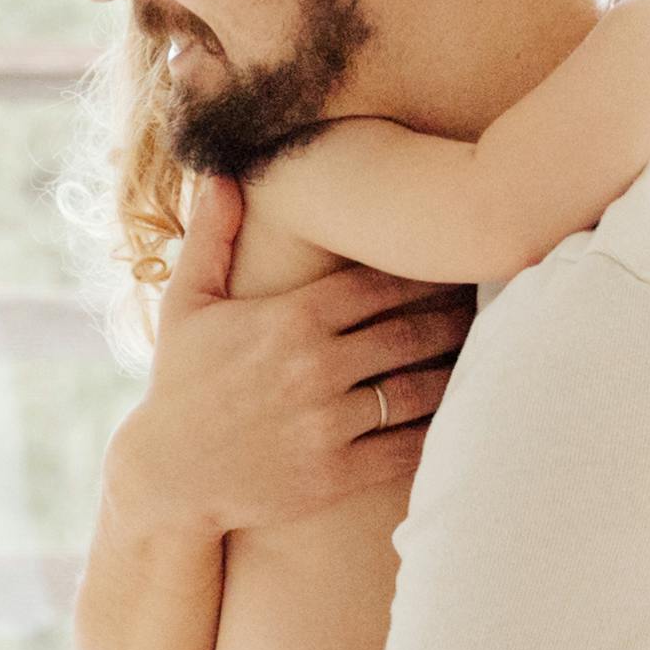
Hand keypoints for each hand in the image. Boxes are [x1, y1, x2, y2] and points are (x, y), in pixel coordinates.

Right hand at [106, 177, 471, 540]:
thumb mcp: (186, 304)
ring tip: (479, 357)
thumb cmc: (179, 384)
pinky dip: (438, 430)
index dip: (422, 273)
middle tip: (482, 309)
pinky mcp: (336, 473)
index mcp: (290, 318)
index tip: (448, 266)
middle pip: (413, 333)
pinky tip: (456, 416)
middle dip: (453, 319)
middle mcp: (315, 367)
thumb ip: (211, 236)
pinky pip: (408, 446)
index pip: (381, 284)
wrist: (168, 477)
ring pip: (420, 389)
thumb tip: (221, 172)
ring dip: (455, 372)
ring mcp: (329, 423)